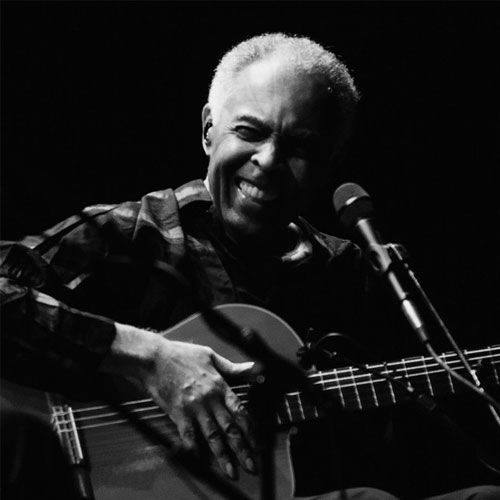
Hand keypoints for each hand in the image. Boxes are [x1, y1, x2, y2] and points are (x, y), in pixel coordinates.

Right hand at [102, 324, 255, 478]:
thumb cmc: (182, 355)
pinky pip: (189, 436)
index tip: (257, 443)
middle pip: (229, 428)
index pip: (239, 411)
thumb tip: (252, 367)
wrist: (155, 359)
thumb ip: (232, 367)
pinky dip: (195, 450)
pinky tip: (202, 462)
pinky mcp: (178, 414)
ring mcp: (194, 408)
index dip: (250, 429)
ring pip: (212, 436)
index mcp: (219, 385)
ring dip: (223, 456)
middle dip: (242, 449)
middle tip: (251, 466)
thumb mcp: (210, 356)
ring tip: (231, 472)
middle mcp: (209, 399)